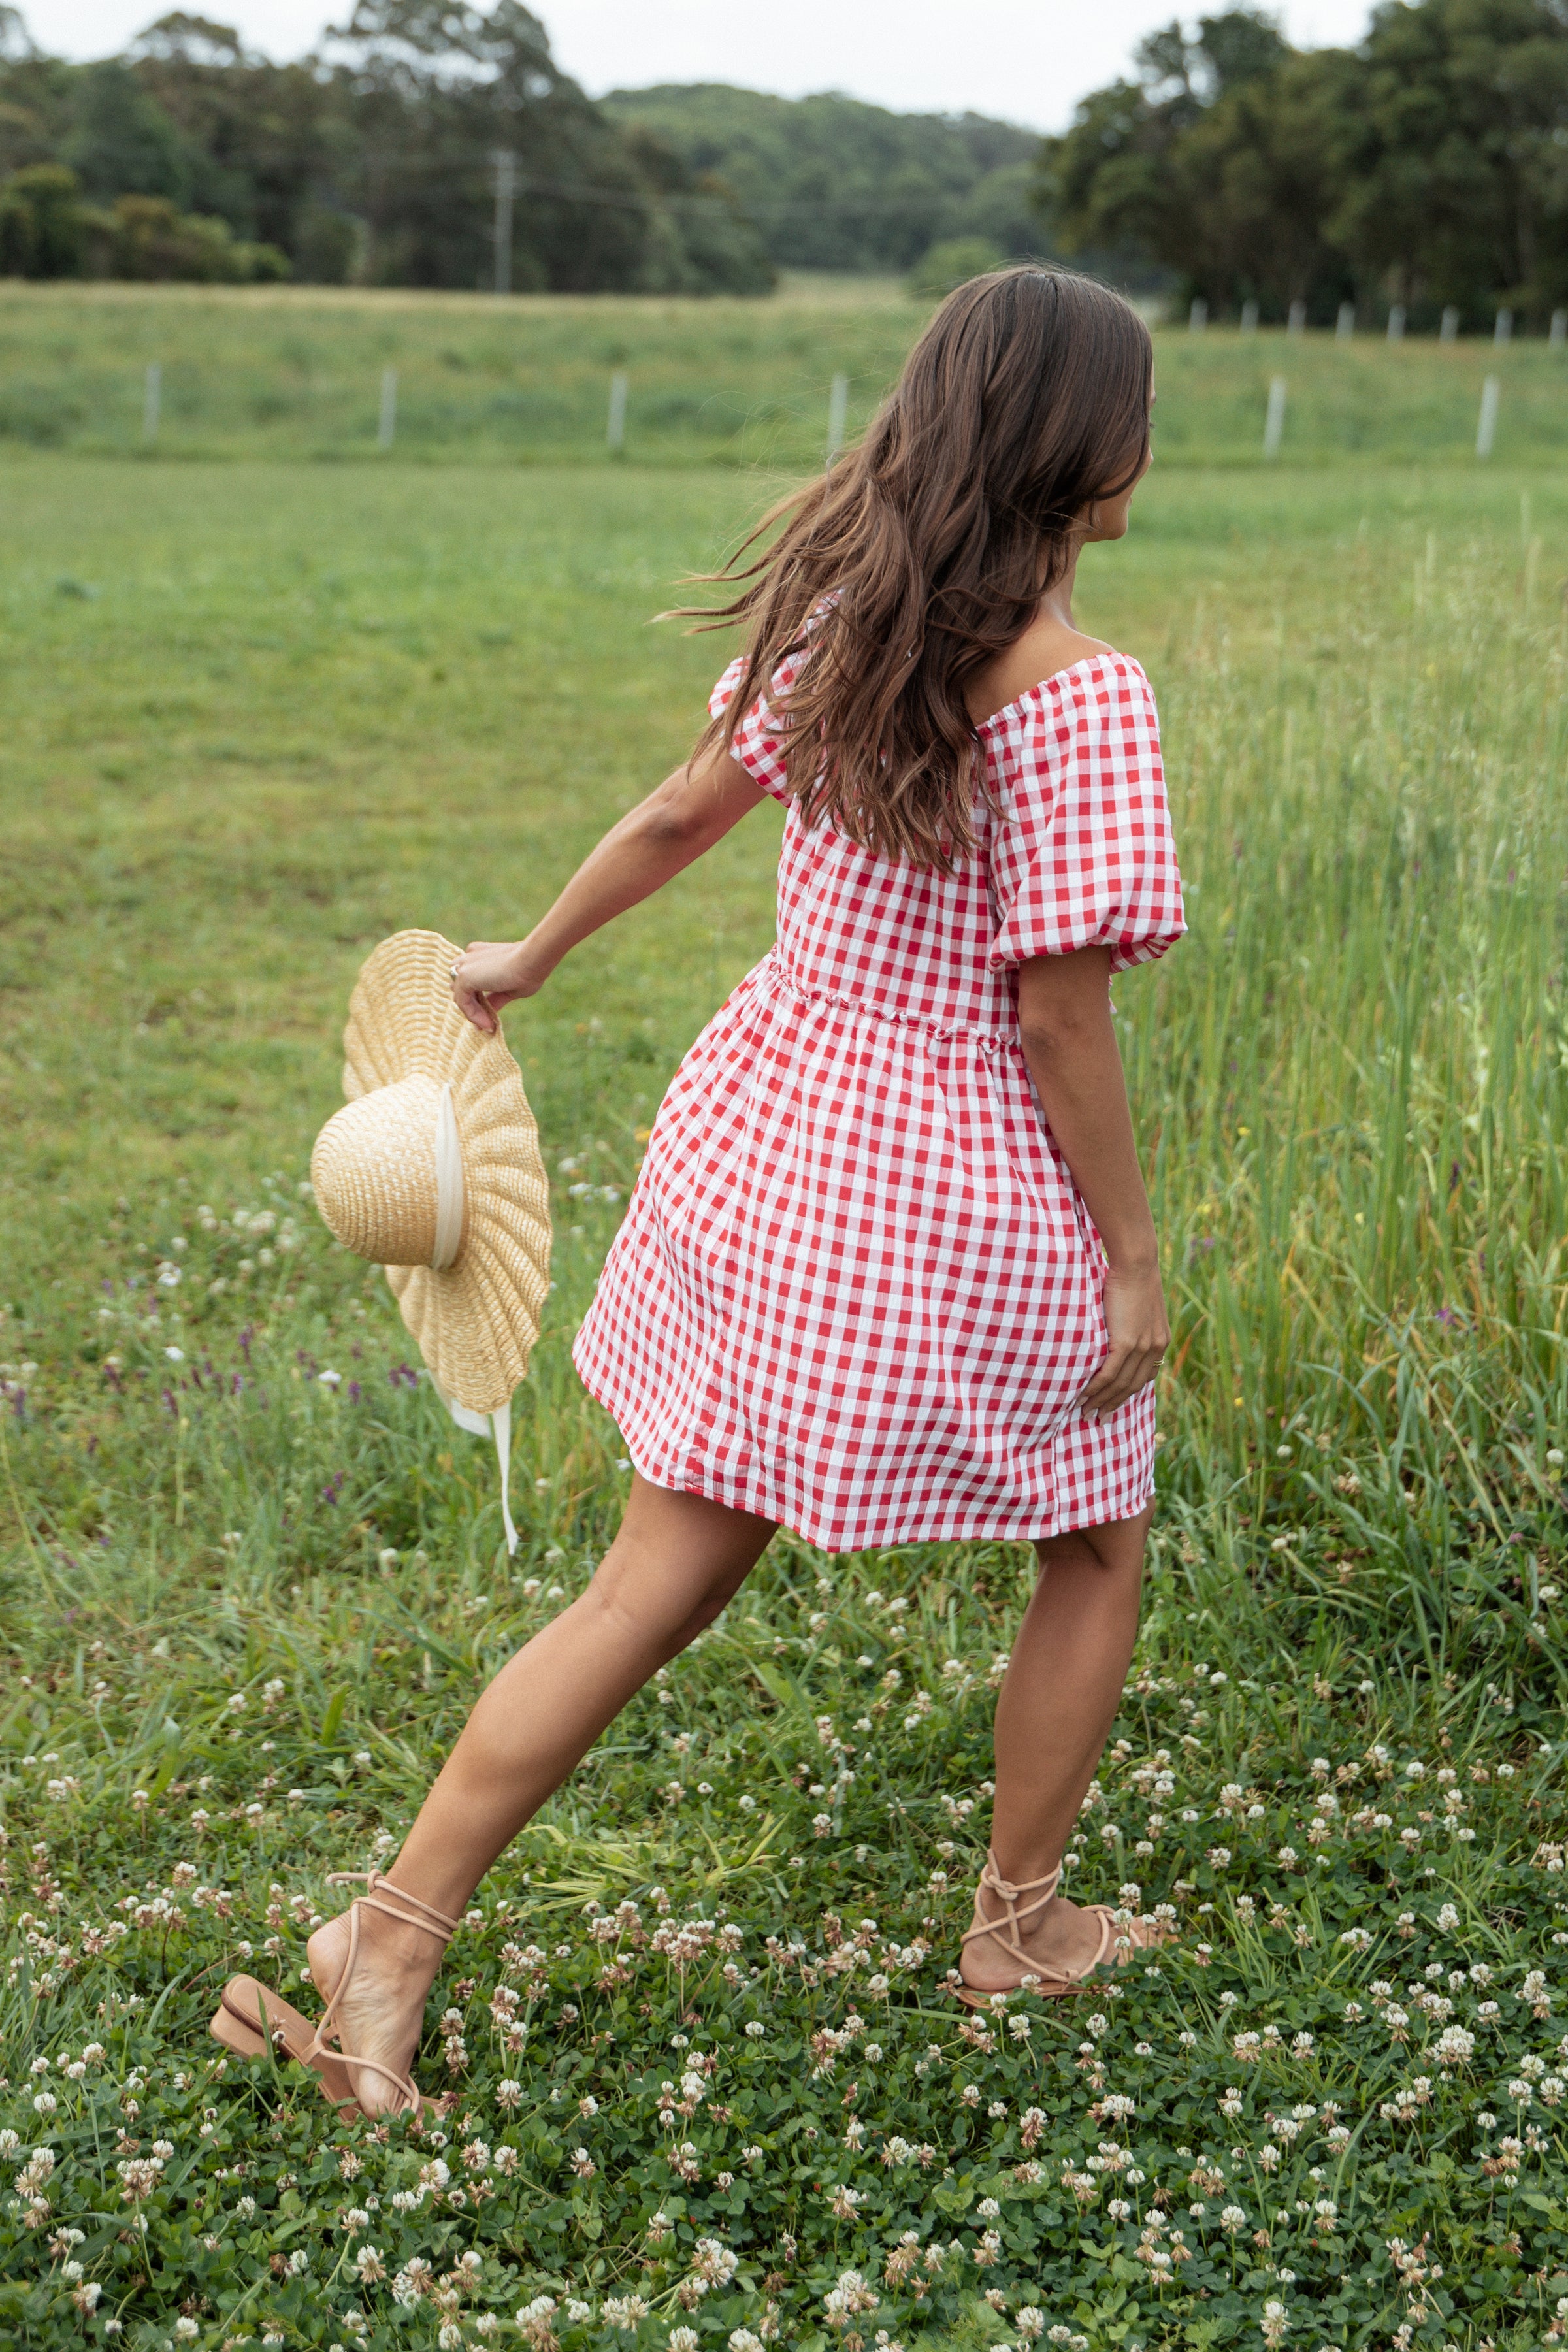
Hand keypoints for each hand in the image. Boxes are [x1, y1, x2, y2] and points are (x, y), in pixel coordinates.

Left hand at [450, 940, 537, 1034]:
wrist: (533, 961)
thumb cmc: (528, 971)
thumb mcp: (508, 989)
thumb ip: (494, 998)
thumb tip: (489, 1012)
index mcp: (480, 953)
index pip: (470, 980)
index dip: (476, 999)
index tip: (489, 1017)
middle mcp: (469, 957)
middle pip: (460, 987)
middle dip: (472, 1005)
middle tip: (487, 1022)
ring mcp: (465, 965)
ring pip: (460, 995)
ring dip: (473, 1012)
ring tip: (489, 1025)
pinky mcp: (464, 976)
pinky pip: (462, 1002)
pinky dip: (473, 1015)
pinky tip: (488, 1023)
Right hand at [1078, 1259, 1168, 1422]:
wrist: (1136, 1263)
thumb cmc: (1131, 1276)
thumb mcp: (1138, 1305)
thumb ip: (1131, 1323)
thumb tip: (1113, 1331)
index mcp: (1160, 1340)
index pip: (1145, 1376)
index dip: (1128, 1393)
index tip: (1113, 1405)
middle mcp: (1155, 1347)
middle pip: (1133, 1386)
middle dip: (1113, 1405)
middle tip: (1097, 1418)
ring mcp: (1142, 1347)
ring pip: (1121, 1384)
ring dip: (1101, 1401)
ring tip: (1085, 1411)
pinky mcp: (1126, 1342)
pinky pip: (1110, 1374)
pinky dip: (1096, 1388)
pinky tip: (1083, 1395)